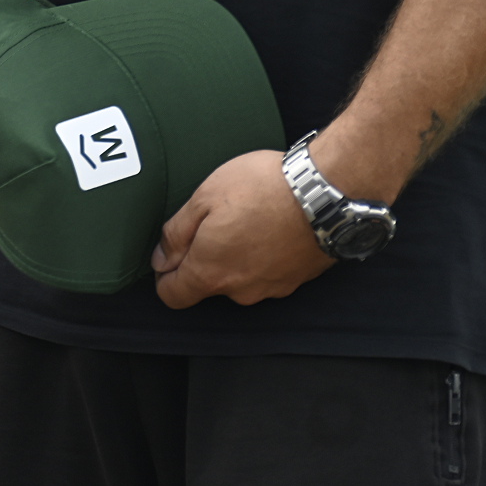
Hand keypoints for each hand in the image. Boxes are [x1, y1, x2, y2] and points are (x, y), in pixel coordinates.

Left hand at [151, 149, 334, 307]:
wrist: (325, 194)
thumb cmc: (261, 189)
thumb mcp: (204, 198)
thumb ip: (177, 233)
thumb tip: (161, 259)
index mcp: (210, 272)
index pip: (173, 296)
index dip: (164, 276)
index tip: (169, 253)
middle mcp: (240, 290)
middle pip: (206, 286)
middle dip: (202, 259)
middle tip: (211, 222)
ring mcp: (271, 289)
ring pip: (238, 279)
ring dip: (234, 256)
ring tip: (243, 219)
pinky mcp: (296, 281)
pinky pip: (265, 274)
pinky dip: (261, 256)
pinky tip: (266, 227)